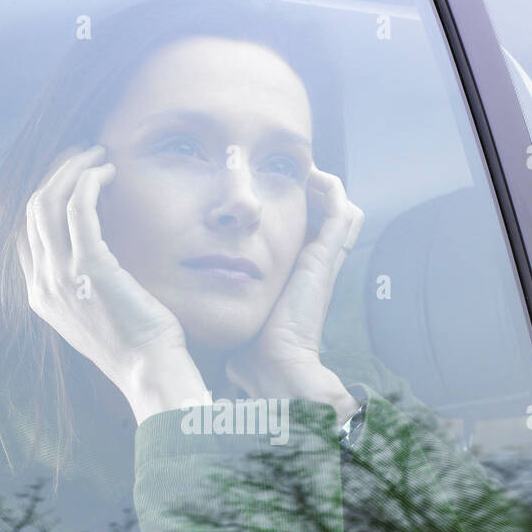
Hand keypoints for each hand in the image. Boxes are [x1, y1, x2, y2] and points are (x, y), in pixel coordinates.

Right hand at [18, 145, 207, 421]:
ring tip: (97, 152)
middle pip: (31, 209)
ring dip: (71, 167)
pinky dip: (90, 179)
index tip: (70, 176)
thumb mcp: (97, 314)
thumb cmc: (136, 344)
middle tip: (83, 153)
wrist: (149, 371)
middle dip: (55, 172)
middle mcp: (42, 284)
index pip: (25, 231)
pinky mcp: (89, 266)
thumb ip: (82, 285)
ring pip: (48, 200)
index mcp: (39, 297)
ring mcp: (61, 275)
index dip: (45, 195)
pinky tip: (109, 171)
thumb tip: (93, 253)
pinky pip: (78, 206)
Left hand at [226, 166, 363, 417]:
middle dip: (310, 190)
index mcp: (298, 275)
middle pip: (328, 216)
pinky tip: (309, 175)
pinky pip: (341, 211)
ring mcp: (326, 259)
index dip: (297, 208)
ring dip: (323, 185)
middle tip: (284, 173)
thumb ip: (225, 294)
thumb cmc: (250, 342)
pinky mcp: (327, 256)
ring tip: (299, 169)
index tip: (269, 190)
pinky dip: (330, 188)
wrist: (271, 362)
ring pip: (341, 209)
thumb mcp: (236, 306)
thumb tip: (190, 290)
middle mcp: (317, 264)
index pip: (309, 232)